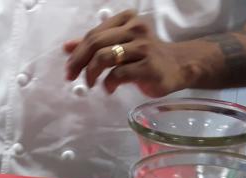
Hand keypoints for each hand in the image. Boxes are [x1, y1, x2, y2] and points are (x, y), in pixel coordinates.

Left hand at [63, 10, 193, 96]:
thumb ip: (95, 44)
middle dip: (79, 62)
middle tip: (73, 77)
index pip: (93, 34)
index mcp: (127, 20)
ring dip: (92, 73)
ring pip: (105, 56)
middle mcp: (135, 29)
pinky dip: (108, 83)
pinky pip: (119, 74)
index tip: (69, 68)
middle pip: (96, 43)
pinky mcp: (149, 66)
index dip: (77, 52)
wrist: (178, 66)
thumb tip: (67, 47)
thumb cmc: (145, 56)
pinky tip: (109, 88)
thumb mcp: (120, 45)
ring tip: (93, 84)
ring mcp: (143, 47)